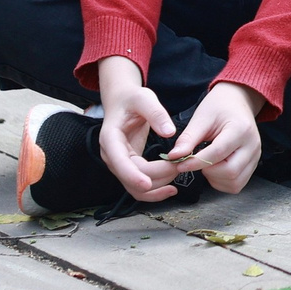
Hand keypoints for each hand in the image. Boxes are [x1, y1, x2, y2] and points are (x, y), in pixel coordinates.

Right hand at [96, 56, 184, 202]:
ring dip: (157, 187)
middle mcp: (112, 155)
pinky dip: (154, 190)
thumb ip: (156, 114)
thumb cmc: (132, 99)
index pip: (119, 162)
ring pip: (135, 187)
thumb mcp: (145, 98)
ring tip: (178, 174)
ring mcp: (120, 164)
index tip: (147, 184)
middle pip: (131, 177)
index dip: (132, 175)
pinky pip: (139, 186)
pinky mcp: (129, 167)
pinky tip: (170, 189)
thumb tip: (170, 132)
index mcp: (110, 138)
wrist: (123, 102)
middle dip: (157, 176)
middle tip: (179, 166)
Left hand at [163, 82, 264, 194]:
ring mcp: (255, 157)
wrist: (237, 102)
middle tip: (196, 161)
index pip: (218, 153)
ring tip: (206, 164)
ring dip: (215, 178)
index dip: (196, 162)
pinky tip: (215, 168)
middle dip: (208, 171)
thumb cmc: (219, 107)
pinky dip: (222, 182)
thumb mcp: (201, 118)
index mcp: (241, 130)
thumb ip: (188, 139)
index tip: (179, 164)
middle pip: (230, 172)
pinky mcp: (253, 165)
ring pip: (234, 182)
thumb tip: (174, 157)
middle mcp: (252, 145)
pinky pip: (236, 184)